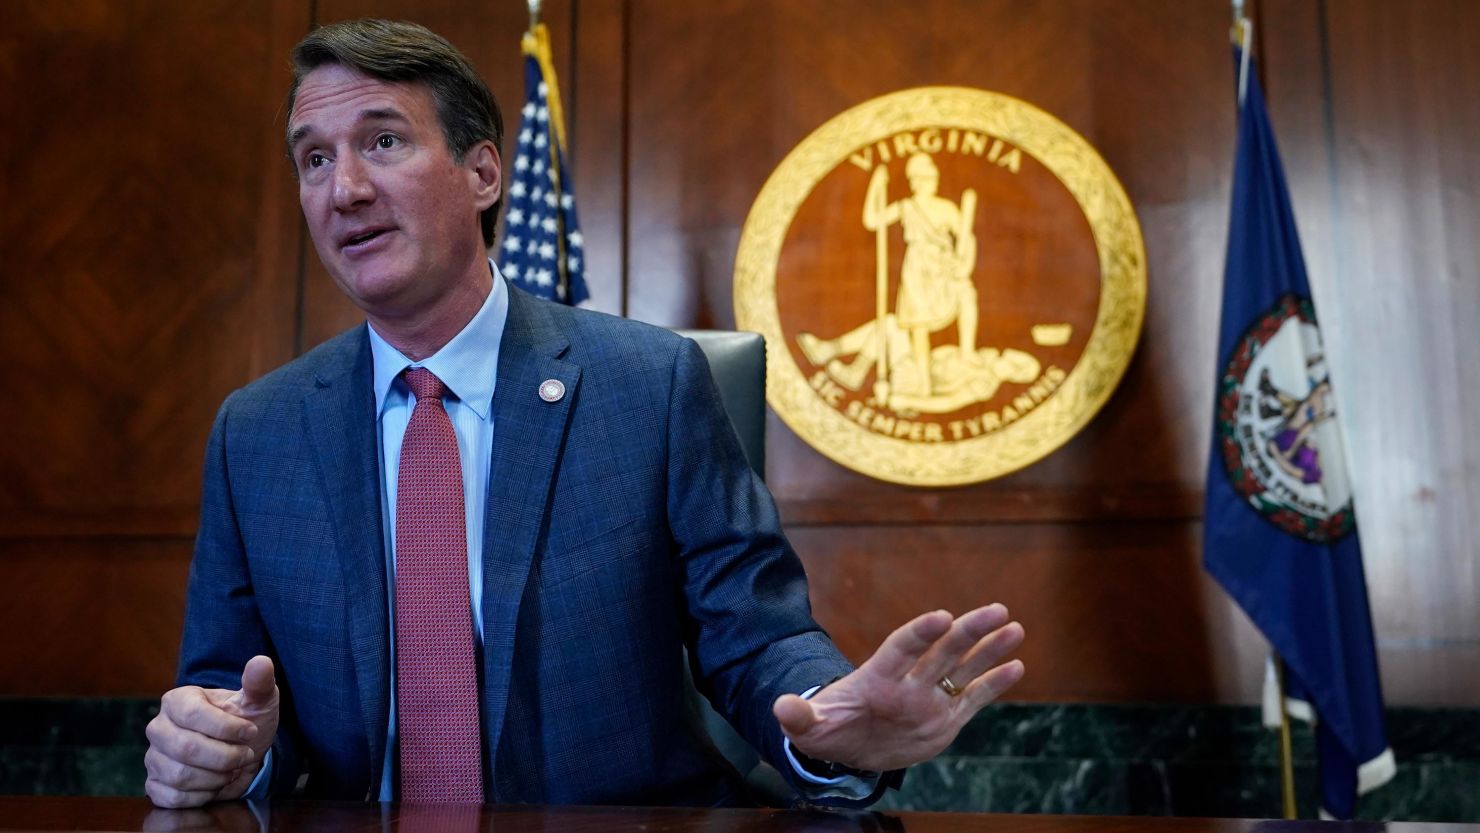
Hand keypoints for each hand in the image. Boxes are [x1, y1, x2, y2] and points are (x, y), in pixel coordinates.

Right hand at [145, 656, 279, 807]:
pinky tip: (215, 785)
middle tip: (245, 755)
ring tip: (231, 769)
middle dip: (225, 757)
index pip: (193, 715)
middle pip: (186, 748)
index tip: (250, 732)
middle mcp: (159, 727)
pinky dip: (201, 796)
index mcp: (177, 700)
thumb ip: (259, 682)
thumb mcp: (259, 701)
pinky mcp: (154, 785)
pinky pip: (172, 797)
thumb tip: (261, 662)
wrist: (242, 754)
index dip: (227, 728)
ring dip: (216, 778)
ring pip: (180, 776)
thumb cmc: (247, 722)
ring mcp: (153, 757)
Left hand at [773, 604, 1023, 771]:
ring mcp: (930, 698)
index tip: (941, 616)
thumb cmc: (828, 729)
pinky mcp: (945, 717)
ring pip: (964, 668)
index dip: (920, 633)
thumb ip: (800, 716)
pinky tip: (1017, 665)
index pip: (902, 649)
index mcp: (878, 678)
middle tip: (995, 610)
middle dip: (968, 631)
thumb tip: (782, 706)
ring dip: (989, 649)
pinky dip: (994, 683)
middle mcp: (910, 682)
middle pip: (942, 651)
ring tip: (1014, 627)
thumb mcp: (810, 727)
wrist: (849, 745)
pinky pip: (973, 698)